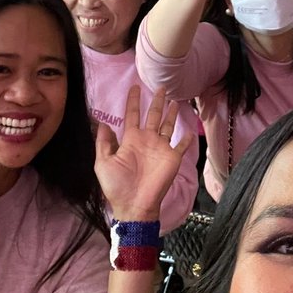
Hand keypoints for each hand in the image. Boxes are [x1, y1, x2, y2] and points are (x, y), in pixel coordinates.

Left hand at [95, 86, 192, 220]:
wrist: (134, 205)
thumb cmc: (117, 186)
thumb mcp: (103, 163)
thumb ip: (104, 143)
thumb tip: (102, 122)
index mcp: (131, 140)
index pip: (132, 115)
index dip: (133, 101)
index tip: (134, 87)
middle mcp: (147, 140)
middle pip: (152, 115)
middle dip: (156, 101)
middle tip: (160, 87)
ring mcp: (161, 148)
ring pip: (167, 125)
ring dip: (171, 114)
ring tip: (174, 100)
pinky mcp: (172, 158)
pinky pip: (181, 146)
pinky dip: (187, 139)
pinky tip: (191, 131)